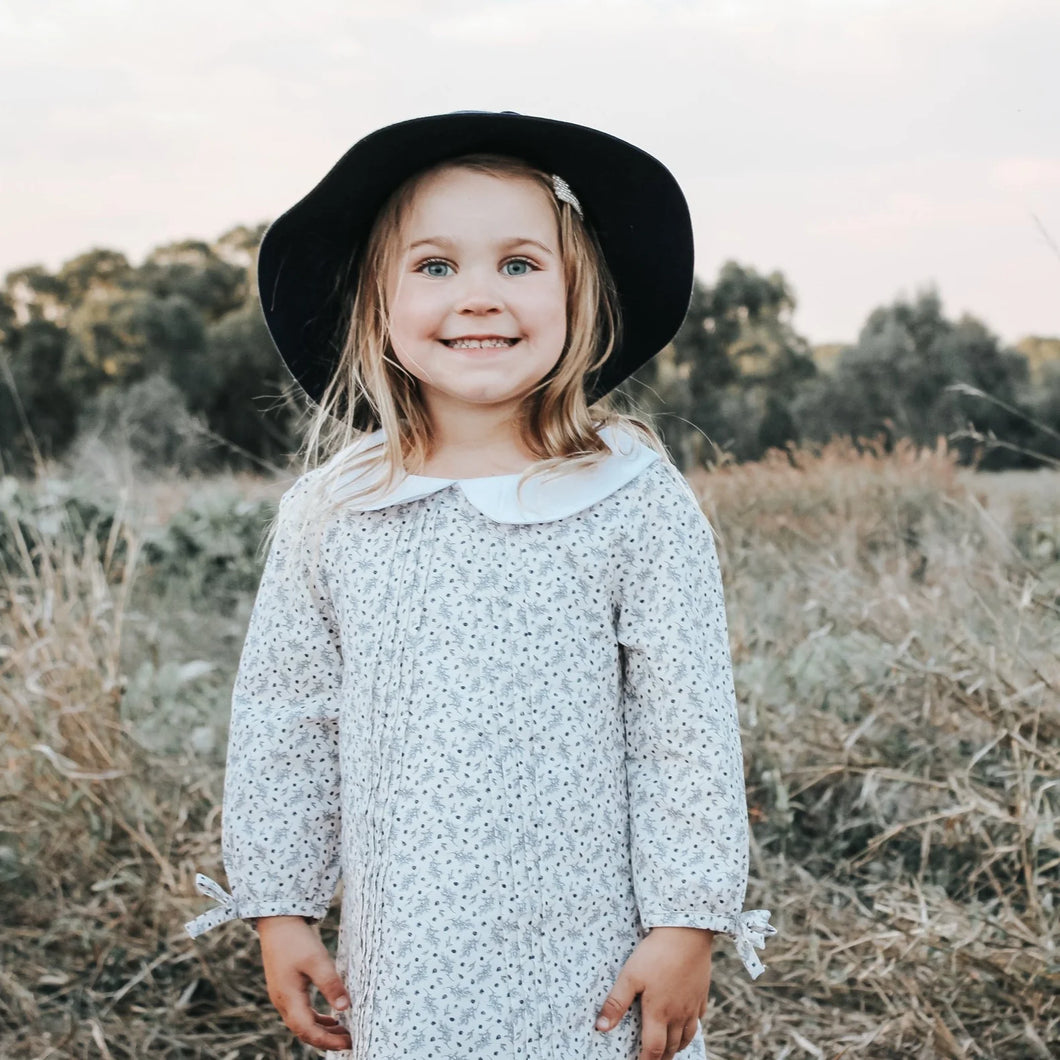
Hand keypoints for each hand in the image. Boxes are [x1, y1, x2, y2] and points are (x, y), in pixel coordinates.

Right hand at [257, 916, 352, 1052]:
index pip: (308, 1030)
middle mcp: (283, 1002)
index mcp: (289, 998)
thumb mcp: (317, 960)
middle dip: (326, 1040)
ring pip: (302, 1023)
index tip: (348, 1043)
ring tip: (343, 1032)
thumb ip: (330, 984)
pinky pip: (301, 1012)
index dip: (328, 1041)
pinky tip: (331, 1016)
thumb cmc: (296, 940)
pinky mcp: (286, 988)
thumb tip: (345, 1008)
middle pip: (304, 1031)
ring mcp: (282, 996)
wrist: (277, 922)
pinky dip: (316, 1018)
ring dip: (322, 1030)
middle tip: (349, 1041)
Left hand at [595, 927, 712, 1059]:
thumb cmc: (655, 954)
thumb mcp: (630, 976)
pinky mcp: (701, 993)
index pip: (653, 1049)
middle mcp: (678, 1014)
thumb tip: (601, 1028)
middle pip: (671, 1046)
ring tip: (670, 1049)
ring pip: (687, 1036)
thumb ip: (616, 1003)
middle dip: (662, 1057)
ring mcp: (692, 1004)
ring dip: (677, 1046)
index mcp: (658, 1012)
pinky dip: (691, 1027)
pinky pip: (699, 1018)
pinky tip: (687, 1023)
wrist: (686, 934)